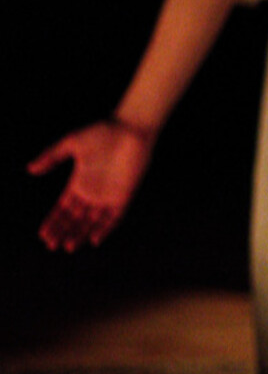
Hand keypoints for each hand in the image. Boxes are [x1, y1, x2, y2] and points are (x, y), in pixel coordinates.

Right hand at [28, 118, 156, 250]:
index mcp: (79, 183)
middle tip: (52, 244)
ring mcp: (109, 195)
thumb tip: (30, 169)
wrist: (131, 127)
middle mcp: (93, 193)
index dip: (53, 222)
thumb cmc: (103, 132)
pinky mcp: (124, 195)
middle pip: (75, 219)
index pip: (63, 209)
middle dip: (63, 232)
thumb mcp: (72, 143)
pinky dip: (106, 228)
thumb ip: (52, 156)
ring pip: (92, 222)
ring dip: (81, 234)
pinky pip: (114, 217)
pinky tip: (94, 239)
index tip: (43, 234)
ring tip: (68, 245)